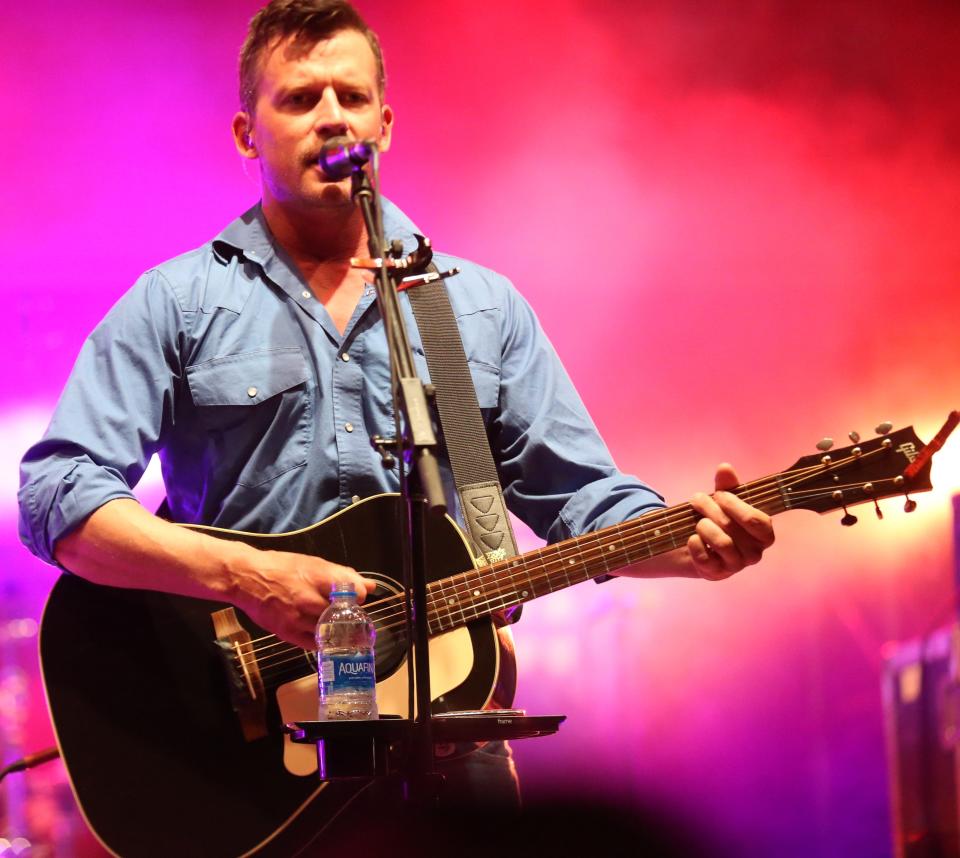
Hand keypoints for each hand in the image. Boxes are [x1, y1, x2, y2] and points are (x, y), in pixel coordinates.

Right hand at [229, 546, 379, 649]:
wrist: (246, 577)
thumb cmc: (282, 567)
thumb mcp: (314, 564)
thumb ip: (343, 575)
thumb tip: (370, 586)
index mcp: (319, 577)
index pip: (355, 592)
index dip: (359, 597)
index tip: (355, 598)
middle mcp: (310, 598)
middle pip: (343, 614)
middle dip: (347, 615)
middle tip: (344, 613)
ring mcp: (298, 617)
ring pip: (329, 631)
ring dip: (334, 629)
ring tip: (332, 623)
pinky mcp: (287, 632)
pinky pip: (313, 644)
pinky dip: (321, 640)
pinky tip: (321, 634)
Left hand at [687, 463, 774, 579]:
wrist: (701, 547)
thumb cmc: (719, 521)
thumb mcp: (724, 502)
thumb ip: (727, 486)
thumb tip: (724, 467)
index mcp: (764, 534)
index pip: (756, 520)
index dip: (735, 505)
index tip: (719, 494)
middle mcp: (754, 553)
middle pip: (733, 527)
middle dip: (710, 509)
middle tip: (697, 499)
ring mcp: (736, 566)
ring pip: (721, 543)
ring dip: (703, 526)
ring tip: (697, 520)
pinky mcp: (716, 573)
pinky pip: (704, 558)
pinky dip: (695, 544)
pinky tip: (692, 537)